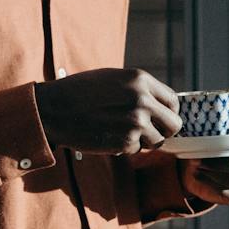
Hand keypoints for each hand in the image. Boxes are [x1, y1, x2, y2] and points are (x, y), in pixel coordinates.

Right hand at [33, 68, 180, 155]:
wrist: (54, 108)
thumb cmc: (81, 91)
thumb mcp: (114, 78)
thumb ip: (139, 89)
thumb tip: (162, 106)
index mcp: (141, 79)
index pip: (173, 101)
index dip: (167, 112)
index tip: (159, 118)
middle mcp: (142, 100)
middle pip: (174, 124)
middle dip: (163, 130)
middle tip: (148, 131)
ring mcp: (135, 122)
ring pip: (157, 141)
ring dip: (143, 141)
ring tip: (122, 132)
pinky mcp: (125, 142)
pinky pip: (136, 150)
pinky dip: (125, 147)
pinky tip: (108, 136)